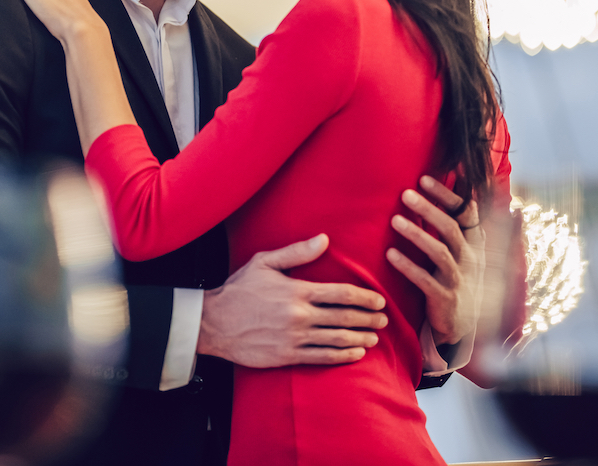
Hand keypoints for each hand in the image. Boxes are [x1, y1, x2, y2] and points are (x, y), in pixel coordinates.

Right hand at [198, 234, 387, 367]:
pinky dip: (343, 356)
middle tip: (383, 319)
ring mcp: (295, 337)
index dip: (364, 297)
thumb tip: (324, 239)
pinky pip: (322, 357)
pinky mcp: (288, 355)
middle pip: (344, 317)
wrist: (214, 322)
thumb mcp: (264, 262)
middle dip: (368, 318)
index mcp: (296, 290)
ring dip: (360, 338)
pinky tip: (355, 353)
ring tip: (374, 337)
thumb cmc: (238, 290)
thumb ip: (296, 252)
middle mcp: (299, 315)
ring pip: (337, 339)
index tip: (379, 300)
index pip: (340, 293)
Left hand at [386, 175, 484, 345]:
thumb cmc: (454, 276)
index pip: (466, 213)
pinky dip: (408, 267)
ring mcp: (459, 279)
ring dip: (416, 235)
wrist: (461, 322)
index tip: (424, 177)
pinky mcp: (445, 298)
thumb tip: (451, 180)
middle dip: (429, 209)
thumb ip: (453, 220)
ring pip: (440, 252)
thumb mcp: (461, 248)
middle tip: (405, 193)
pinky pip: (426, 281)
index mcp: (473, 242)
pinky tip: (390, 254)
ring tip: (394, 221)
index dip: (447, 195)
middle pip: (451, 228)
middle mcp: (470, 258)